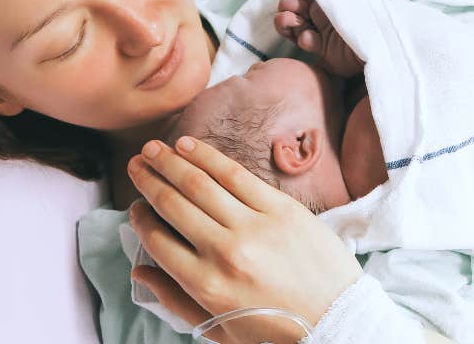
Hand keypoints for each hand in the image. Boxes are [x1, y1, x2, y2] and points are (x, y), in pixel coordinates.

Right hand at [126, 137, 362, 341]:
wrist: (338, 322)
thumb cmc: (276, 331)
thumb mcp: (219, 329)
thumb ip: (175, 300)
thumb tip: (140, 271)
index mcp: (206, 285)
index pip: (158, 241)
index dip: (140, 219)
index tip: (136, 207)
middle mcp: (226, 252)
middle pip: (174, 204)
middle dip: (148, 180)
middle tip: (135, 164)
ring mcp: (255, 227)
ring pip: (200, 183)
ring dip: (171, 161)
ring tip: (153, 149)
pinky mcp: (282, 209)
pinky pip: (236, 175)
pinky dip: (208, 157)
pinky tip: (189, 147)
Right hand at [274, 0, 362, 76]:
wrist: (383, 43)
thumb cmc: (368, 14)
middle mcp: (320, 13)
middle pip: (293, 7)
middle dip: (288, 4)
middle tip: (292, 4)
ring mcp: (319, 31)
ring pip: (292, 25)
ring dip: (287, 21)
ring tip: (291, 20)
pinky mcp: (323, 50)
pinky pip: (305, 43)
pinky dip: (304, 40)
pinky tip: (307, 38)